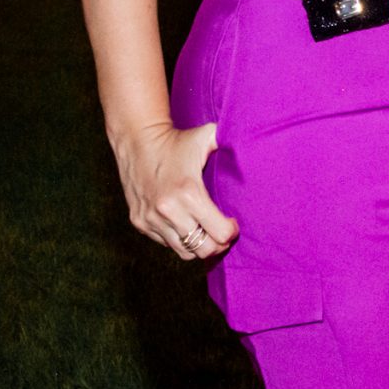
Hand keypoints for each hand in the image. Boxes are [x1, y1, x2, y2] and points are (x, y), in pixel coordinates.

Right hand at [113, 121, 238, 260]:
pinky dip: (178, 238)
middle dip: (218, 245)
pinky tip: (185, 224)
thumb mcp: (206, 136)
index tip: (232, 223)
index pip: (220, 233)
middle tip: (221, 233)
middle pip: (204, 249)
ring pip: (184, 252)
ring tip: (205, 232)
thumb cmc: (177, 140)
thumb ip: (230, 142)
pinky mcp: (139, 223)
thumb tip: (251, 143)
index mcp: (189, 193)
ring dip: (198, 245)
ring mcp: (151, 219)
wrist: (137, 140)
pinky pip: (166, 244)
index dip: (231, 231)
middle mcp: (168, 210)